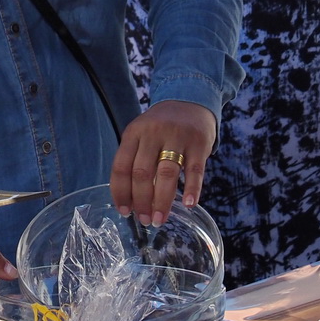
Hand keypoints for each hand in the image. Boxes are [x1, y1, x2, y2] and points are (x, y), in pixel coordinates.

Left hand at [110, 99, 216, 225]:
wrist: (189, 100)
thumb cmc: (161, 127)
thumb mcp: (141, 135)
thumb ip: (134, 160)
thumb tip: (129, 201)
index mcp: (134, 133)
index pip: (121, 166)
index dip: (120, 192)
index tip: (124, 211)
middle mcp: (153, 133)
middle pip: (142, 173)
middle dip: (141, 201)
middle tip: (144, 221)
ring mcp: (177, 136)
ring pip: (166, 173)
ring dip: (162, 201)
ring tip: (159, 219)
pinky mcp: (199, 142)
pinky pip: (195, 169)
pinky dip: (192, 189)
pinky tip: (188, 204)